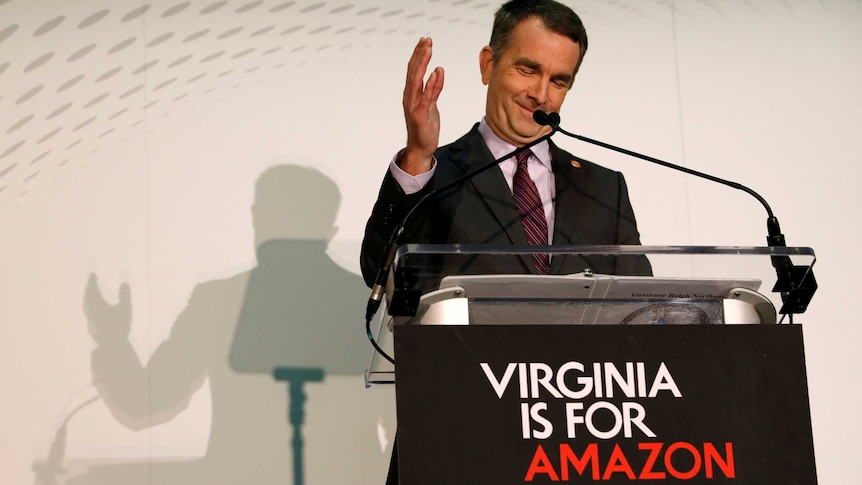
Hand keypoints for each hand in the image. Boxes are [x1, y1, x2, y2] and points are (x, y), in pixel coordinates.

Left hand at [83, 273, 131, 343]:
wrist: (111, 344)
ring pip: (86, 306)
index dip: (92, 282)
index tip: (92, 275)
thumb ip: (124, 295)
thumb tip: (124, 283)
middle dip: (89, 289)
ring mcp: (89, 319)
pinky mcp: (91, 326)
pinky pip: (88, 312)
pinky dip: (90, 306)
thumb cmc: (118, 325)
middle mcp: (89, 310)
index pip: (92, 290)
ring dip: (88, 298)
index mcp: (96, 304)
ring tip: (92, 294)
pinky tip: (95, 310)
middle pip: (86, 297)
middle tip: (91, 283)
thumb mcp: (125, 308)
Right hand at [400, 37, 444, 175]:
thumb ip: (433, 89)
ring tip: (429, 49)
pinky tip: (436, 72)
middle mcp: (409, 97)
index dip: (418, 55)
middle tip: (426, 40)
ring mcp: (413, 106)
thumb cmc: (425, 127)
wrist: (421, 148)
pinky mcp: (420, 115)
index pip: (413, 70)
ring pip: (416, 80)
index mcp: (411, 94)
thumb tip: (437, 73)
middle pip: (413, 71)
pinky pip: (426, 96)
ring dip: (423, 63)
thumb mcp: (431, 104)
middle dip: (420, 54)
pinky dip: (431, 84)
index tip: (425, 42)